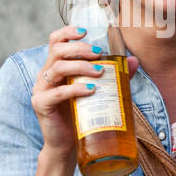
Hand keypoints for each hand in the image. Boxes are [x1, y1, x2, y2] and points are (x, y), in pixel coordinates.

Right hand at [31, 25, 139, 159]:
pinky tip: (91, 90)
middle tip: (99, 53)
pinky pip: (57, 93)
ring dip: (80, 66)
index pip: (56, 42)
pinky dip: (75, 89)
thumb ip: (114, 75)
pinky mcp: (42, 105)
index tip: (85, 32)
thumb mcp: (99, 92)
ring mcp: (42, 89)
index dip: (67, 32)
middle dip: (80, 49)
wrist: (69, 144)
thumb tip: (133, 61)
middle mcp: (46, 75)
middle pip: (57, 51)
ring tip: (100, 72)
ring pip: (57, 68)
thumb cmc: (83, 114)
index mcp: (57, 67)